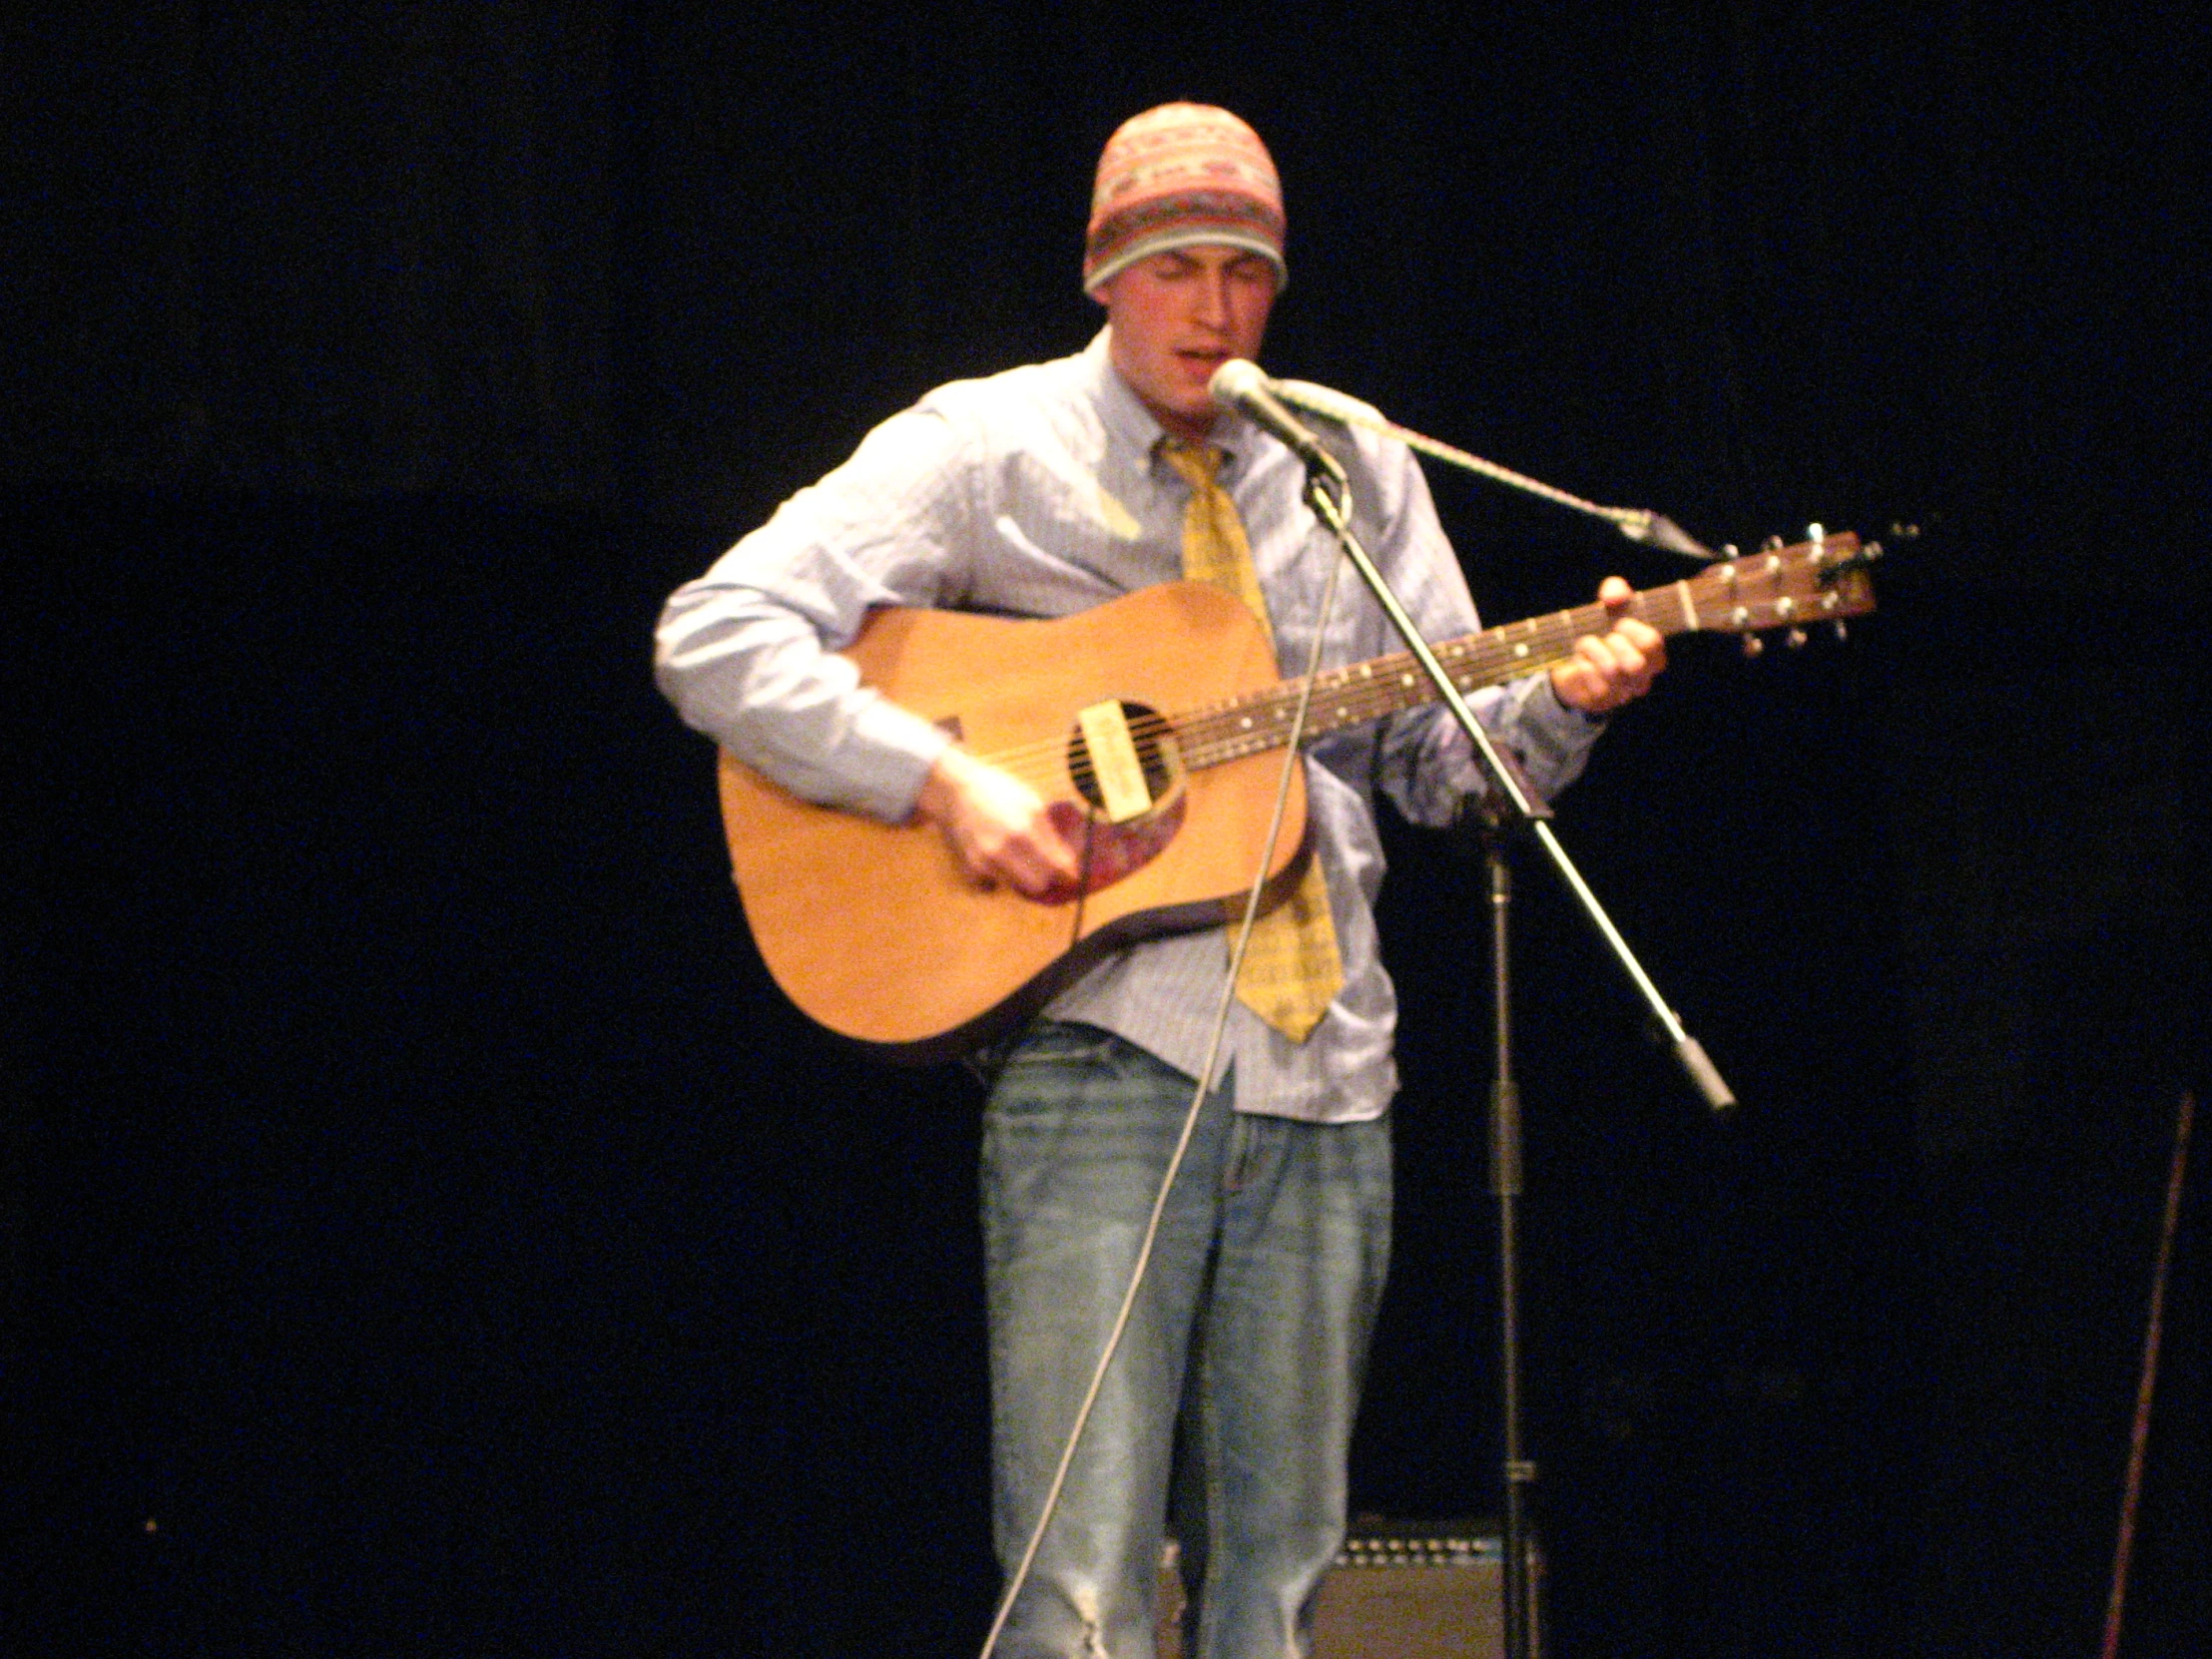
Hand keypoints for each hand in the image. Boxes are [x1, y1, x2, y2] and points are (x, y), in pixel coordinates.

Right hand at [913, 747, 1081, 901]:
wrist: (955, 791)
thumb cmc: (999, 792)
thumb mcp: (1031, 803)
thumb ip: (1049, 833)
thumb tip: (1067, 862)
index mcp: (1026, 828)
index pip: (1057, 865)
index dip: (1067, 873)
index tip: (1070, 875)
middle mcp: (1006, 848)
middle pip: (1038, 884)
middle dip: (1044, 877)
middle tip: (1042, 866)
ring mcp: (986, 860)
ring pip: (1017, 888)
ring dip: (1021, 878)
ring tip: (1016, 858)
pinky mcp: (971, 868)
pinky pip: (993, 887)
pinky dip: (997, 879)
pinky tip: (996, 861)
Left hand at [1549, 576, 1665, 714]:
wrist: (1571, 663)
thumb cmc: (1600, 633)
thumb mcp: (1609, 607)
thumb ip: (1615, 591)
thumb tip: (1614, 597)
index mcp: (1652, 656)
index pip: (1652, 644)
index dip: (1634, 630)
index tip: (1619, 623)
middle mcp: (1642, 678)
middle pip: (1636, 664)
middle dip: (1614, 643)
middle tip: (1605, 636)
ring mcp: (1623, 693)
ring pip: (1612, 671)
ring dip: (1593, 649)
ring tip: (1585, 644)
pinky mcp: (1601, 702)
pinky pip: (1595, 684)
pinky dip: (1583, 665)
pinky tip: (1580, 659)